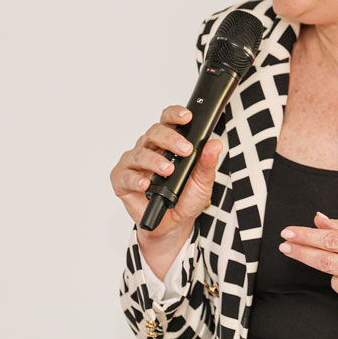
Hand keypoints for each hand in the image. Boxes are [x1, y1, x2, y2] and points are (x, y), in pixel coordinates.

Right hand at [110, 105, 223, 273]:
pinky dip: (135, 179)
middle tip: (185, 150)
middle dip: (171, 139)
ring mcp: (134, 164)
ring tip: (168, 171)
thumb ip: (207, 162)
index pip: (168, 121)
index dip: (175, 114)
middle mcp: (149, 149)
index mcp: (168, 143)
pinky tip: (146, 184)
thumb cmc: (186, 198)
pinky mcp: (122, 180)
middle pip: (154, 132)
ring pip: (140, 153)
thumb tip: (215, 144)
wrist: (174, 223)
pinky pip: (124, 175)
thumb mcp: (203, 181)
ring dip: (155, 161)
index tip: (187, 117)